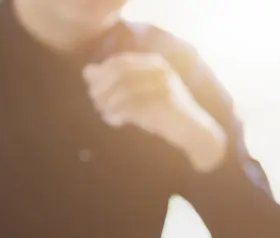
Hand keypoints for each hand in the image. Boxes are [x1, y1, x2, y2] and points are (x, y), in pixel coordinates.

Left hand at [84, 52, 227, 171]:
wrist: (193, 132)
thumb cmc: (162, 113)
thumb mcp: (138, 94)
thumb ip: (115, 82)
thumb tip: (87, 71)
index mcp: (153, 63)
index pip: (118, 62)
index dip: (101, 76)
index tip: (94, 93)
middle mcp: (159, 70)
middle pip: (118, 73)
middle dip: (102, 89)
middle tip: (97, 105)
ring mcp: (164, 85)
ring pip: (123, 90)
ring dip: (108, 104)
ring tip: (106, 115)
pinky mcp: (164, 103)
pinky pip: (132, 106)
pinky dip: (117, 114)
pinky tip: (115, 122)